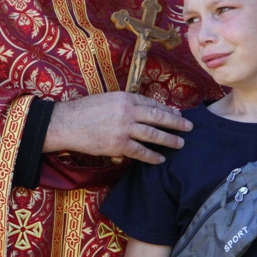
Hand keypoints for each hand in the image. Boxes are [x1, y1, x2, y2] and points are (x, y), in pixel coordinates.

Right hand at [45, 92, 191, 164]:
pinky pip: (140, 151)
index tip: (176, 114)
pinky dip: (152, 156)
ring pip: (153, 134)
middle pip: (158, 117)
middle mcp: (128, 111)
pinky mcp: (118, 145)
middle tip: (189, 127)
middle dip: (176, 122)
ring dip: (169, 139)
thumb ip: (124, 104)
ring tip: (180, 143)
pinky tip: (160, 159)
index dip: (166, 110)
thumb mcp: (107, 99)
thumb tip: (141, 112)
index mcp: (125, 97)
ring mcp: (124, 128)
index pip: (151, 103)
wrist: (67, 123)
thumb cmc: (84, 110)